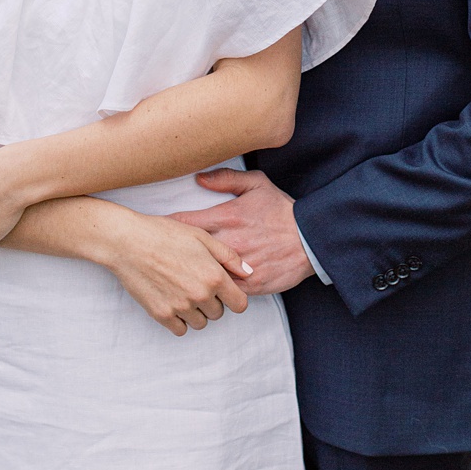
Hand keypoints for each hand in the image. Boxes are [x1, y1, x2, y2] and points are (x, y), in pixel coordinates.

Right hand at [98, 212, 255, 335]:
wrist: (126, 241)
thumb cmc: (163, 234)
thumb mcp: (201, 236)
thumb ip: (229, 256)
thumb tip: (249, 273)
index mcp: (214, 277)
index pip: (240, 305)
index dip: (233, 298)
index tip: (222, 291)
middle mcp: (200, 295)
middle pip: (218, 314)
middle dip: (211, 302)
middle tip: (194, 283)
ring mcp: (180, 307)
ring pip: (200, 323)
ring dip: (195, 312)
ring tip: (181, 291)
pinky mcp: (161, 314)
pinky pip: (180, 330)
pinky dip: (178, 320)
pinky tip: (171, 301)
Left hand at [167, 168, 312, 295]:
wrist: (313, 238)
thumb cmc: (282, 211)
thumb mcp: (257, 184)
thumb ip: (226, 178)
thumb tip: (198, 178)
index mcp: (226, 217)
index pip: (184, 223)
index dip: (167, 227)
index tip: (157, 230)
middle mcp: (230, 242)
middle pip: (189, 252)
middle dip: (174, 253)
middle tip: (159, 254)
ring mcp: (240, 266)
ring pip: (205, 274)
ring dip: (193, 274)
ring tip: (178, 275)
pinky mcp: (252, 284)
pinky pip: (226, 290)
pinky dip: (216, 289)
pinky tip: (207, 286)